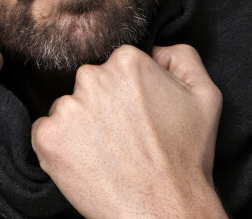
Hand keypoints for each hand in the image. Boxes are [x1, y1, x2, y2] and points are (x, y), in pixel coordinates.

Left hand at [31, 44, 226, 217]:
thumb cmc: (186, 156)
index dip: (128, 93)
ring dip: (81, 125)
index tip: (138, 115)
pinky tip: (86, 161)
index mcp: (127, 61)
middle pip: (90, 83)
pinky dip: (60, 145)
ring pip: (68, 107)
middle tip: (123, 135)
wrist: (164, 211)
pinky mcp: (48, 137)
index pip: (116, 67)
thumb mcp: (205, 95)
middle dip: (103, 104)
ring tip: (107, 152)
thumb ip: (181, 56)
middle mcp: (93, 77)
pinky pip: (46, 130)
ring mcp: (68, 107)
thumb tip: (156, 49)